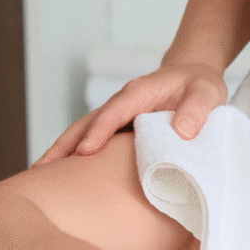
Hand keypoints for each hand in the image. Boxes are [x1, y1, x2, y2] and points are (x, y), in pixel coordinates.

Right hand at [34, 63, 227, 164]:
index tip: (85, 152)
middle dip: (65, 144)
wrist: (193, 75)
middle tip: (42, 169)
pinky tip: (68, 173)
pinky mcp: (121, 126)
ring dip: (64, 151)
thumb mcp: (207, 93)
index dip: (99, 132)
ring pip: (85, 131)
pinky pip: (96, 139)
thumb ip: (197, 110)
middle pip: (87, 123)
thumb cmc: (200, 84)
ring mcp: (119, 114)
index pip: (114, 113)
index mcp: (139, 93)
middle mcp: (122, 102)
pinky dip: (79, 153)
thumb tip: (182, 132)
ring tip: (43, 174)